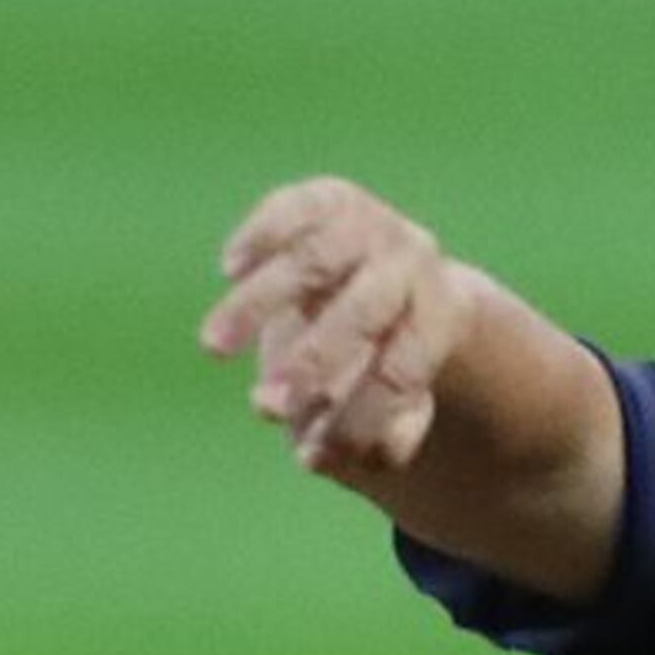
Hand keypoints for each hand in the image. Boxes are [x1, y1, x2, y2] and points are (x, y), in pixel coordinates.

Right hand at [198, 177, 477, 476]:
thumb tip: (317, 455)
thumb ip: (363, 433)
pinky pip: (294, 209)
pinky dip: (260, 236)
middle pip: (364, 314)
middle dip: (312, 363)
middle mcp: (413, 263)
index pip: (402, 372)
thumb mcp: (391, 400)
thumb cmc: (385, 353)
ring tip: (212, 349)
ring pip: (314, 261)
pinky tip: (230, 268)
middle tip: (263, 408)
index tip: (311, 456)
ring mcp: (371, 225)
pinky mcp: (328, 198)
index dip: (358, 416)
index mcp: (441, 318)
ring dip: (259, 305)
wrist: (402, 267)